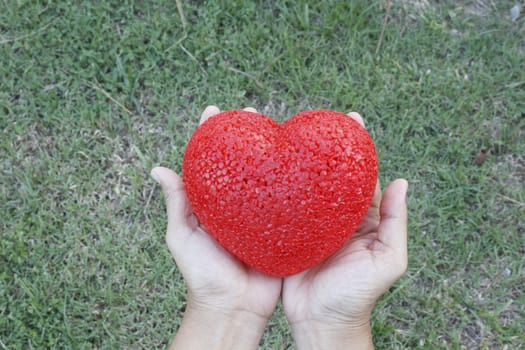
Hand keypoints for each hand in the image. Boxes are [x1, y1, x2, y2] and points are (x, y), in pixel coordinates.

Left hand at [151, 106, 281, 349]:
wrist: (232, 307)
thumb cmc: (202, 274)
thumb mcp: (182, 236)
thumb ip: (176, 204)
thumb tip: (157, 169)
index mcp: (212, 203)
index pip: (211, 162)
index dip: (212, 136)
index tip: (214, 112)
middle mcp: (237, 204)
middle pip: (243, 162)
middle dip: (247, 136)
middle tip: (251, 114)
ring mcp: (260, 214)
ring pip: (267, 177)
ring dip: (272, 152)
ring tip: (277, 128)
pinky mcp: (281, 227)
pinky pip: (288, 201)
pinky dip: (293, 182)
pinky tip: (300, 163)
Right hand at [282, 113, 408, 349]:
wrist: (322, 324)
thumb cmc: (357, 297)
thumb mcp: (387, 261)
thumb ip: (394, 223)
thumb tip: (401, 182)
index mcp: (359, 218)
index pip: (359, 175)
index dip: (355, 148)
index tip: (351, 119)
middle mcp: (332, 217)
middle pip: (327, 176)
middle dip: (320, 148)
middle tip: (309, 119)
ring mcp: (308, 225)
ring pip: (302, 188)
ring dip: (294, 165)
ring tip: (282, 136)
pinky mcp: (286, 235)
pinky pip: (281, 208)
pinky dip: (276, 190)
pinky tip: (265, 171)